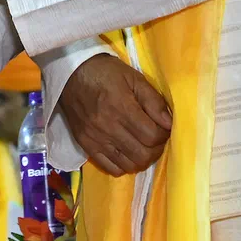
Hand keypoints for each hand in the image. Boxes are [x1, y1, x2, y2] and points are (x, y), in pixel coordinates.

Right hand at [59, 54, 171, 175]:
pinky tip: (126, 151)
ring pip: (129, 165)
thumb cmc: (106, 72)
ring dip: (142, 158)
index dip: (164, 134)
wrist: (71, 72)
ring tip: (142, 145)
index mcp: (121, 108)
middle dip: (156, 149)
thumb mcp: (134, 78)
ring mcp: (95, 139)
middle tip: (155, 137)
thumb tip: (169, 123)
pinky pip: (110, 168)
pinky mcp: (86, 144)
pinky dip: (123, 165)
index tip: (164, 127)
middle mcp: (108, 127)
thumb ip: (154, 101)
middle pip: (143, 155)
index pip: (152, 136)